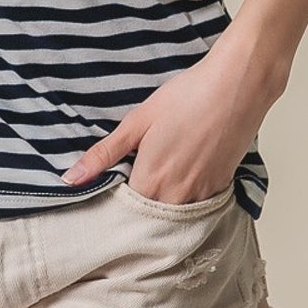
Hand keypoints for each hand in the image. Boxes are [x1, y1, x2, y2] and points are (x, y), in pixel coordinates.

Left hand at [60, 42, 280, 202]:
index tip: (106, 196)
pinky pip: (196, 208)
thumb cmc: (187, 97)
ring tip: (156, 180)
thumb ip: (104, 154)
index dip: (113, 205)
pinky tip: (181, 177)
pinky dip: (185, 201)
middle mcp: (176, 198)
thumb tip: (70, 178)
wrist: (236, 88)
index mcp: (150, 182)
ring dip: (161, 206)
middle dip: (136, 211)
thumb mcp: (138, 121)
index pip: (123, 212)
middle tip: (130, 187)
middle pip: (148, 219)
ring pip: (173, 215)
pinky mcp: (221, 189)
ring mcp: (202, 196)